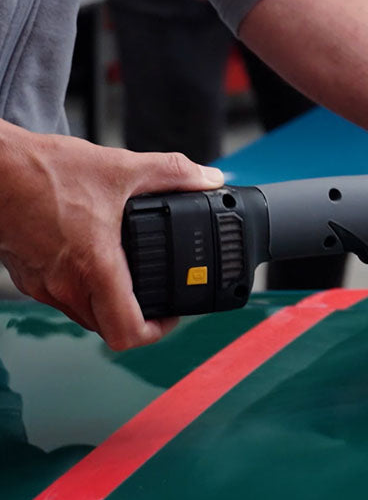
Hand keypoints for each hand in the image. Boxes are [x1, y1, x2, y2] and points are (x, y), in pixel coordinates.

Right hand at [0, 126, 223, 349]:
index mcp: (93, 267)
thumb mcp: (122, 168)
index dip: (157, 332)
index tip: (172, 315)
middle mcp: (65, 286)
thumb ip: (173, 173)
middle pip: (108, 326)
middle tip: (157, 295)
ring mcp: (42, 285)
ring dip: (110, 301)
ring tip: (131, 276)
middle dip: (137, 316)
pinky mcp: (27, 276)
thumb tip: (209, 177)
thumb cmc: (45, 171)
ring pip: (84, 312)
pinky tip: (95, 257)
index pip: (127, 331)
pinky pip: (62, 295)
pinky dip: (84, 286)